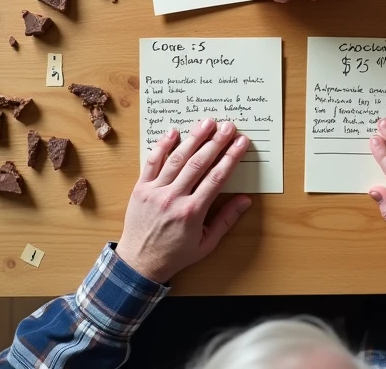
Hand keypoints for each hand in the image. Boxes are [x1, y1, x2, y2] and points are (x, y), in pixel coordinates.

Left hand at [116, 119, 251, 282]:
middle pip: (199, 163)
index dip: (231, 157)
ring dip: (193, 138)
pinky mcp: (140, 189)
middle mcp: (174, 198)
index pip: (217, 177)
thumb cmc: (175, 255)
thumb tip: (246, 200)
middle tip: (228, 125)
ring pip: (177, 158)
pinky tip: (173, 132)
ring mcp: (155, 191)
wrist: (139, 263)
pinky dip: (162, 146)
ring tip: (207, 122)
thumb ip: (226, 220)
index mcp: (192, 212)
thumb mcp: (206, 244)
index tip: (241, 142)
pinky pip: (151, 162)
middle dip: (216, 142)